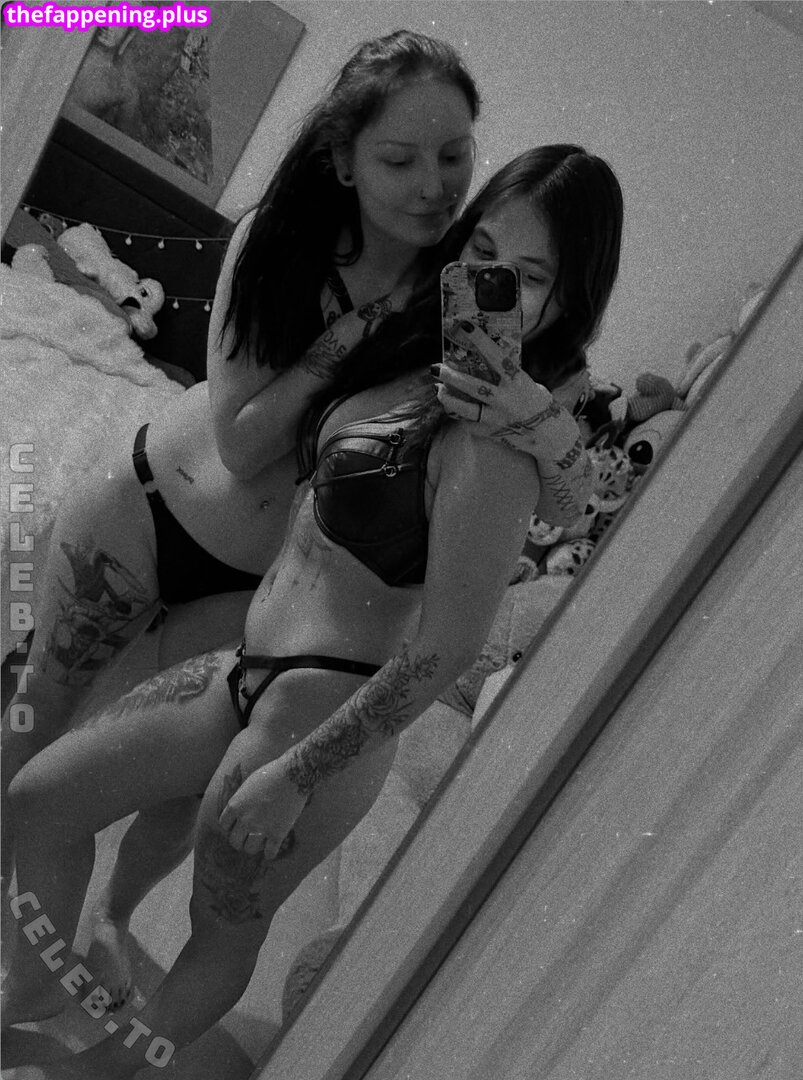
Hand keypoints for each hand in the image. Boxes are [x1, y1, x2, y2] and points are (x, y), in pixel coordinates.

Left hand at [218, 758, 307, 858]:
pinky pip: (269, 853)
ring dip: (253, 847)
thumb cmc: (271, 774)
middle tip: (246, 838)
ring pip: (250, 849)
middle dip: (239, 840)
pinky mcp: (277, 834)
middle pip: (234, 841)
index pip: (224, 825)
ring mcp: (261, 828)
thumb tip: (240, 809)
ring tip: (259, 843)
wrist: (293, 775)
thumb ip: (241, 800)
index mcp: (235, 806)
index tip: (237, 825)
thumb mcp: (248, 784)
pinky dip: (270, 853)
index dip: (230, 826)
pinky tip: (272, 849)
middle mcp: (245, 820)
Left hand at [436, 320, 555, 441]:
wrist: (548, 432)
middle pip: (473, 386)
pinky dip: (457, 414)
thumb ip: (506, 373)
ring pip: (465, 408)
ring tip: (438, 389)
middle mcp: (506, 400)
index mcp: (517, 381)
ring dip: (448, 398)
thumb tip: (483, 356)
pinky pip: (468, 422)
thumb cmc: (535, 401)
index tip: (465, 327)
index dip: (480, 341)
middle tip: (436, 367)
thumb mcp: (526, 382)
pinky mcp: (491, 432)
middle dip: (451, 376)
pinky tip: (451, 407)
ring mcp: (497, 418)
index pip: (497, 357)